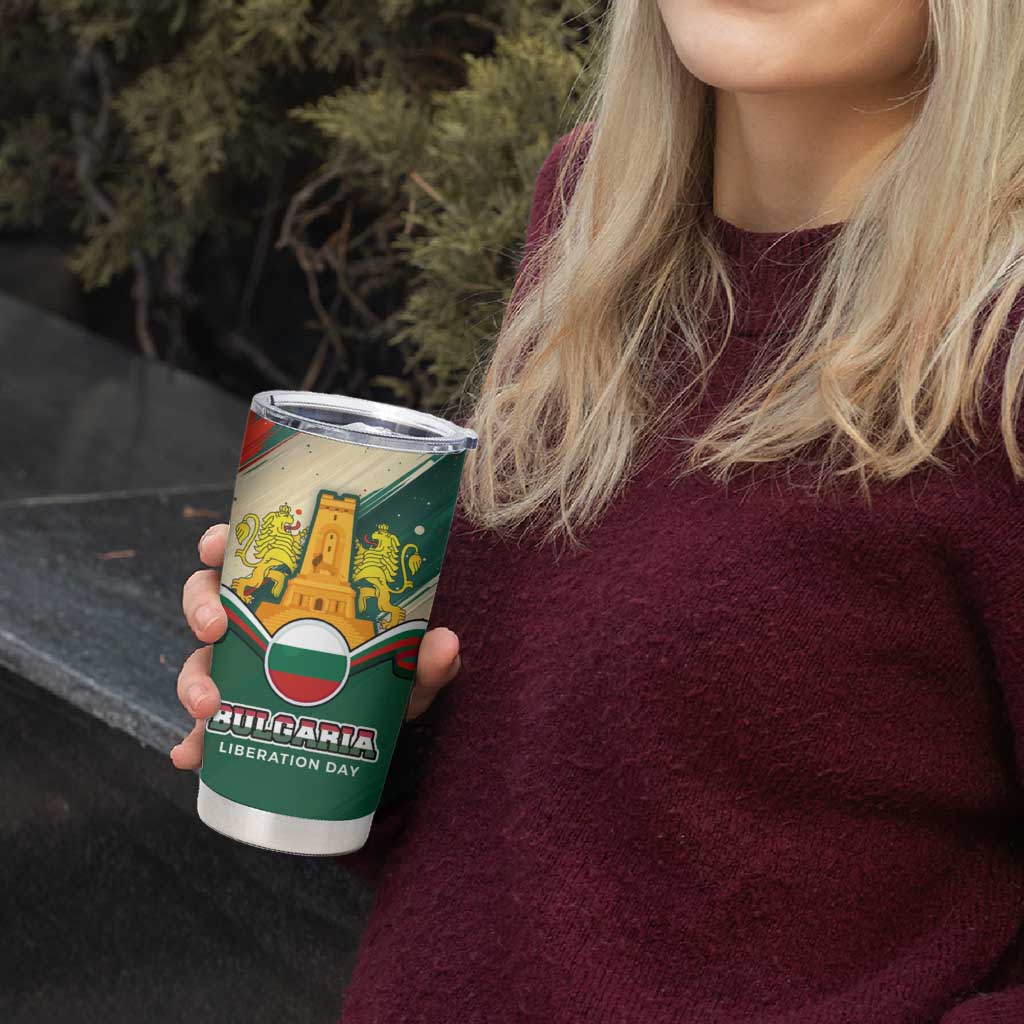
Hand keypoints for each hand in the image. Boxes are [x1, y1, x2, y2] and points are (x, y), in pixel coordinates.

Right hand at [169, 524, 460, 768]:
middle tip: (215, 628)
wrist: (378, 732)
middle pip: (207, 600)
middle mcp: (258, 625)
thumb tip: (445, 644)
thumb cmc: (386, 682)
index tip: (215, 545)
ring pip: (200, 661)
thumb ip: (424, 659)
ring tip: (208, 707)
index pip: (248, 555)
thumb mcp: (406, 671)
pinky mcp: (238, 716)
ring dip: (193, 681)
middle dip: (200, 610)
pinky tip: (191, 757)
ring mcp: (242, 671)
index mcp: (290, 594)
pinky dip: (193, 742)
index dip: (221, 543)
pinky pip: (204, 728)